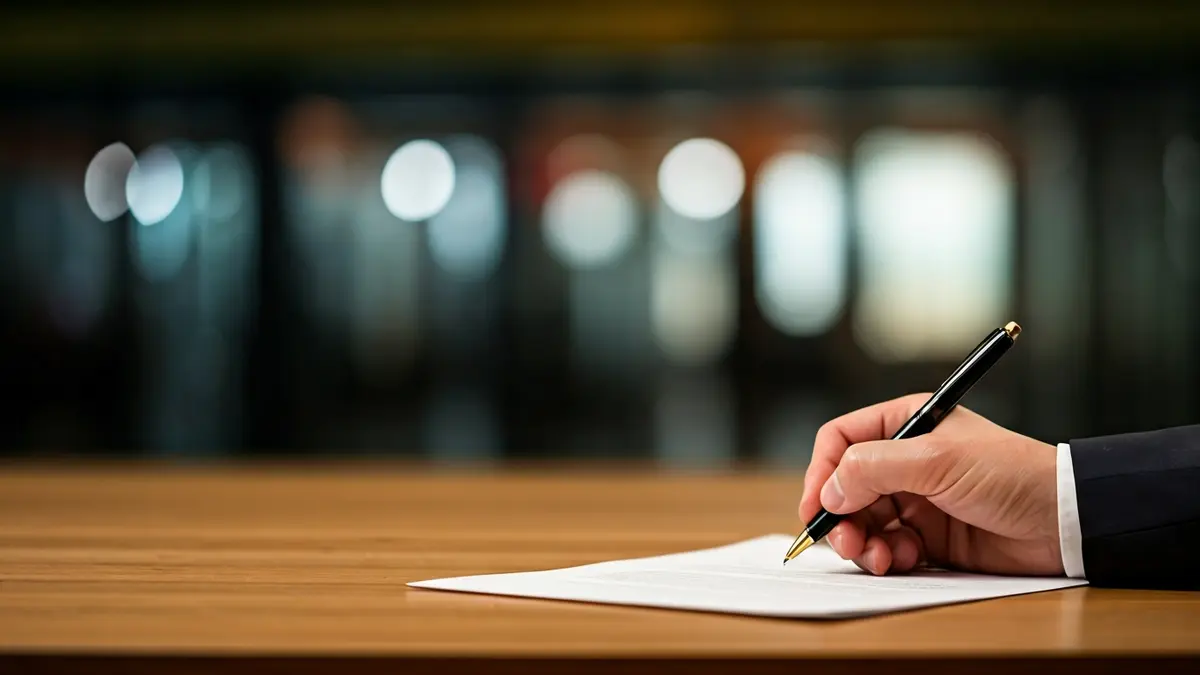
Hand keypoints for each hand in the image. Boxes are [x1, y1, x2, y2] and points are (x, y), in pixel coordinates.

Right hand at [798, 394, 1062, 576]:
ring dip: (862, 543)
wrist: (1065, 521)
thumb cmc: (1012, 474)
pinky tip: (905, 559)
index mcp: (906, 424)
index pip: (840, 441)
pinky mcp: (929, 536)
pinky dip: (887, 557)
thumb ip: (874, 469)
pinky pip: (887, 547)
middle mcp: (905, 460)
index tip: (816, 505)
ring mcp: (916, 499)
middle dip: (840, 517)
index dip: (821, 472)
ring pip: (862, 522)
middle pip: (844, 487)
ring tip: (878, 557)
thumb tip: (829, 491)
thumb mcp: (936, 460)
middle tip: (846, 542)